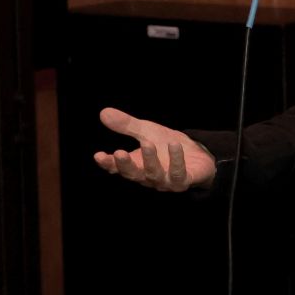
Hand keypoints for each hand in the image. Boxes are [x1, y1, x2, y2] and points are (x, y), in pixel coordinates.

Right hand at [92, 107, 217, 191]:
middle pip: (134, 174)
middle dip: (126, 165)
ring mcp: (166, 181)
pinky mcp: (184, 181)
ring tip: (147, 143)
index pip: (118, 168)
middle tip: (119, 152)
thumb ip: (126, 125)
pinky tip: (174, 145)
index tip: (98, 155)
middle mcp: (148, 177)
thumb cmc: (166, 145)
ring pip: (155, 175)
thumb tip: (103, 113)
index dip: (108, 163)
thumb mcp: (146, 131)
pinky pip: (179, 174)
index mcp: (136, 166)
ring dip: (150, 160)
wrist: (196, 154)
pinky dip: (176, 160)